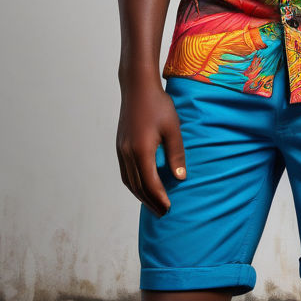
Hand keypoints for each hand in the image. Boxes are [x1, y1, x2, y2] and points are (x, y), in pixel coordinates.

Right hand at [115, 79, 186, 216]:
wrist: (137, 86)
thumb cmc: (158, 104)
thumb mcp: (173, 128)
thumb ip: (176, 153)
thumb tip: (180, 177)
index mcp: (141, 150)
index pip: (150, 183)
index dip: (159, 198)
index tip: (169, 209)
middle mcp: (127, 153)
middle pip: (137, 186)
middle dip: (150, 202)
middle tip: (163, 213)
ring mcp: (121, 149)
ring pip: (129, 181)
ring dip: (140, 195)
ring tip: (153, 204)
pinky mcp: (120, 145)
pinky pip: (125, 172)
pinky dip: (134, 184)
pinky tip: (142, 186)